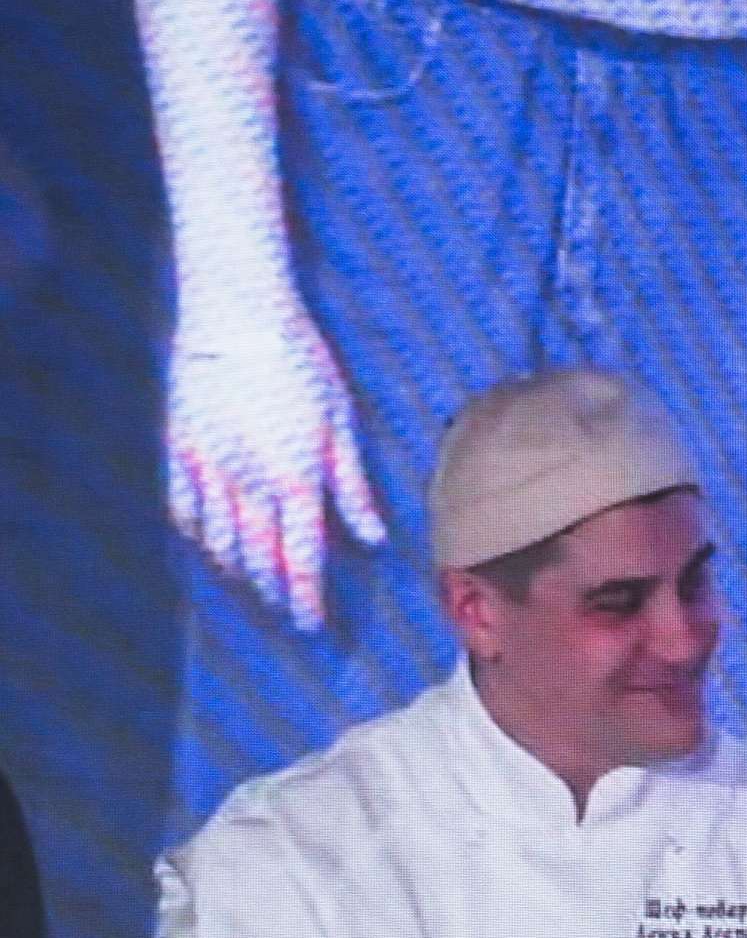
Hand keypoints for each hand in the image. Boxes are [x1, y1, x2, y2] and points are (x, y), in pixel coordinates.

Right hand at [164, 301, 384, 631]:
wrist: (236, 311)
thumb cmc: (300, 362)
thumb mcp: (340, 424)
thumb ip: (352, 487)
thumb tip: (373, 539)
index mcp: (294, 481)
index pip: (299, 560)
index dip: (305, 599)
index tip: (310, 626)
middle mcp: (248, 483)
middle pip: (258, 558)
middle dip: (273, 592)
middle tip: (283, 612)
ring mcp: (209, 466)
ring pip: (219, 540)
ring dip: (237, 570)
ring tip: (251, 584)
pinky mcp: (181, 446)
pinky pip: (184, 507)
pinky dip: (198, 534)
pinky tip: (210, 543)